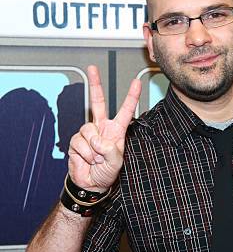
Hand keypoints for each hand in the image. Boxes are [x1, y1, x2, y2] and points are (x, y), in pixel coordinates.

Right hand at [68, 65, 141, 191]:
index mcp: (116, 131)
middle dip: (95, 84)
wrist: (90, 183)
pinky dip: (84, 154)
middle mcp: (101, 128)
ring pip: (87, 130)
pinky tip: (87, 160)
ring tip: (96, 159)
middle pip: (97, 101)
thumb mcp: (116, 163)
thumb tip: (98, 140)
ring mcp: (87, 133)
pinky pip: (79, 142)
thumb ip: (111, 151)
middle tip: (92, 68)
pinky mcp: (75, 140)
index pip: (125, 111)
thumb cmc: (106, 173)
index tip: (136, 82)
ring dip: (93, 149)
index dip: (131, 97)